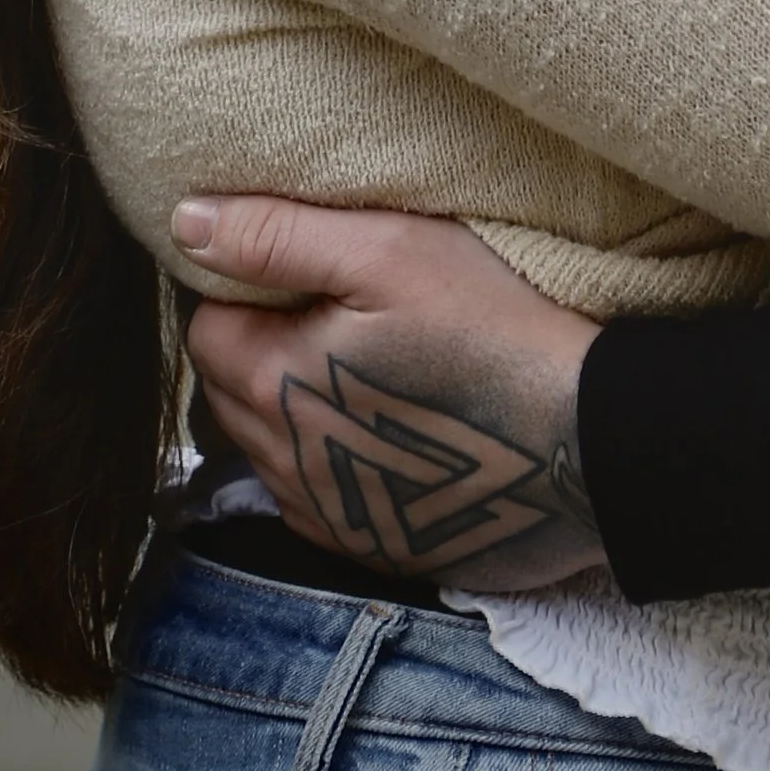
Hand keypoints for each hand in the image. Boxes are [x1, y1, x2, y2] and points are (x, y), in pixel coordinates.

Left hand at [176, 195, 604, 592]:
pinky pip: (317, 501)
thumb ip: (276, 235)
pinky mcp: (374, 550)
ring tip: (367, 368)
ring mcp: (329, 518)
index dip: (250, 288)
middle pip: (230, 393)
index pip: (207, 327)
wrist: (585, 440)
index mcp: (272, 385)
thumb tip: (184, 220)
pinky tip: (391, 432)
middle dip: (261, 348)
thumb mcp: (388, 250)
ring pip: (269, 452)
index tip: (310, 271)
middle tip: (338, 309)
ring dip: (293, 410)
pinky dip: (334, 464)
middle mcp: (282, 466)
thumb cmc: (491, 327)